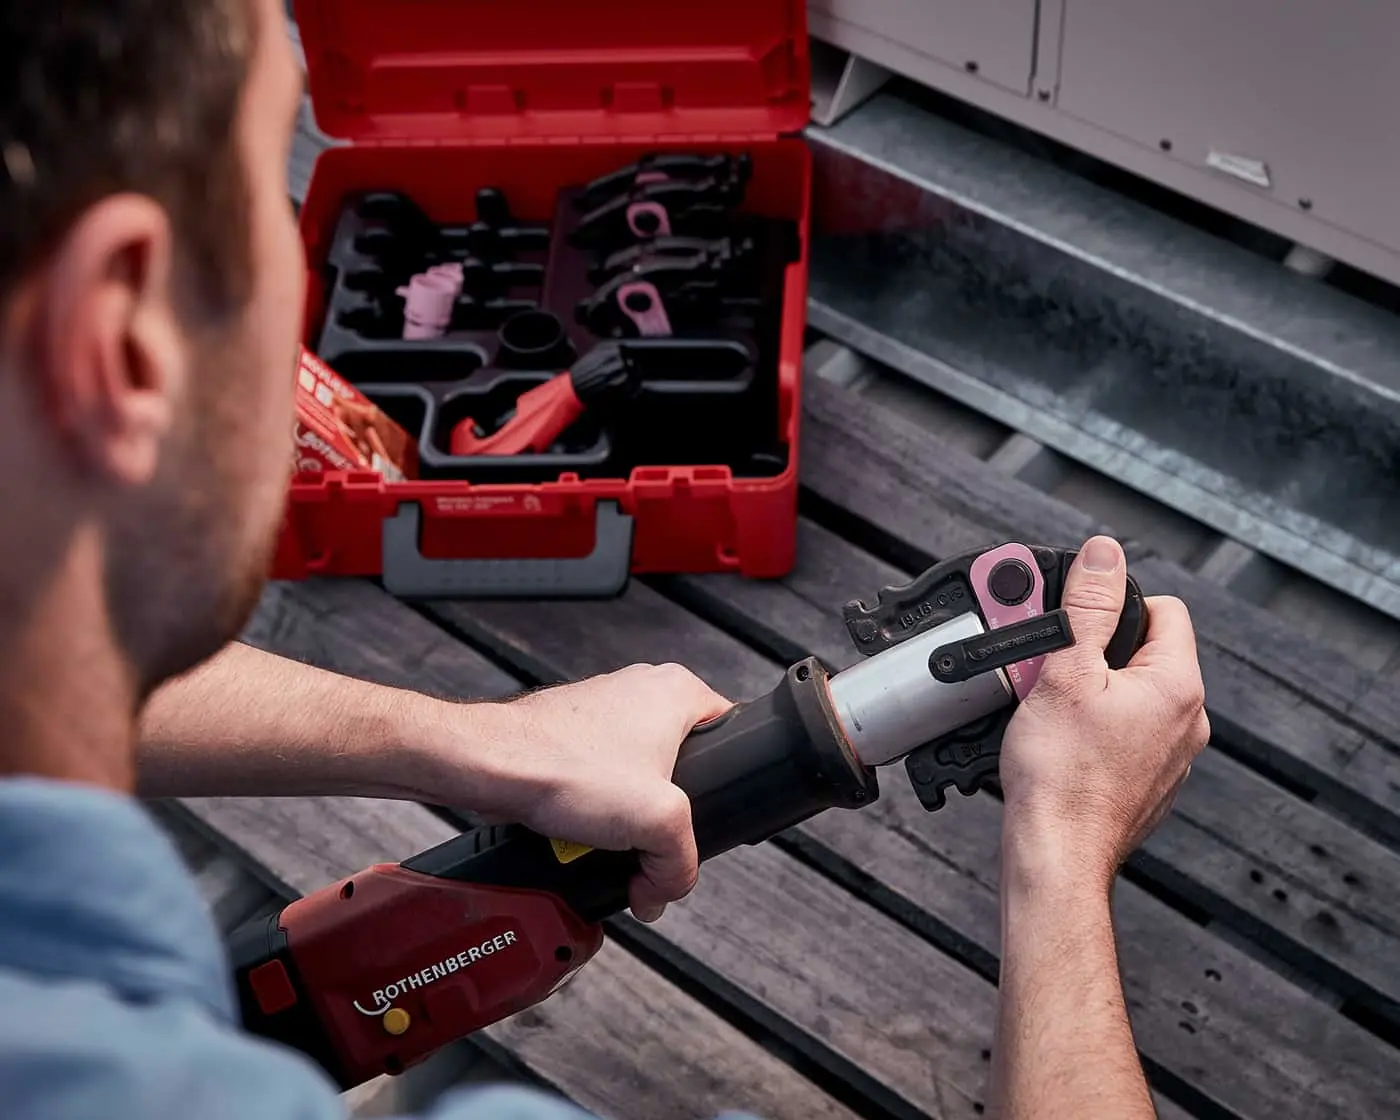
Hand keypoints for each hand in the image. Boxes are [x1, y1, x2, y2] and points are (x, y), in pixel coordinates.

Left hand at [468, 663, 731, 921]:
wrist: (490, 765)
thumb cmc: (564, 767)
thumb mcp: (657, 823)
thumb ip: (680, 865)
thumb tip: (664, 890)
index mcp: (677, 691)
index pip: (730, 736)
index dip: (724, 786)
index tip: (706, 818)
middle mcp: (641, 690)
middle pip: (680, 767)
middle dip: (666, 815)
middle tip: (653, 842)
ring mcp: (601, 710)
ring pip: (635, 777)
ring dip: (626, 819)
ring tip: (611, 841)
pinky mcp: (569, 733)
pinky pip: (598, 779)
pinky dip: (593, 810)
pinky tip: (582, 833)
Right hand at [999, 535, 1208, 895]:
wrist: (1056, 854)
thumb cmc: (1062, 777)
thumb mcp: (1066, 672)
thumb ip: (1088, 606)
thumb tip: (1105, 555)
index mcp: (1177, 685)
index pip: (1163, 609)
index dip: (1114, 602)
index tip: (1075, 613)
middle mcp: (1186, 721)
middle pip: (1140, 652)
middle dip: (1088, 646)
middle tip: (1043, 657)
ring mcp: (1168, 756)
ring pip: (1126, 694)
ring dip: (1084, 685)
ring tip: (1039, 698)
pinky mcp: (1144, 782)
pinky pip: (1119, 732)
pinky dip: (1088, 724)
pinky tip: (1053, 737)